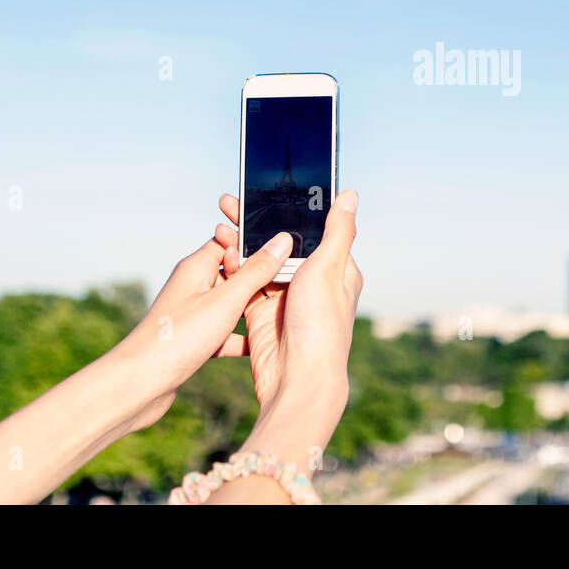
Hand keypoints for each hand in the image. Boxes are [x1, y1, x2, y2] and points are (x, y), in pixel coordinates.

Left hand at [110, 218, 295, 432]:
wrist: (141, 384)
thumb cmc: (179, 337)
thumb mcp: (226, 301)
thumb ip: (256, 272)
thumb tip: (282, 240)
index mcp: (196, 267)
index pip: (230, 242)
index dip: (255, 244)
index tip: (286, 248)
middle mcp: (193, 286)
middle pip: (233, 273)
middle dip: (260, 278)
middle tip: (292, 282)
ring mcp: (193, 313)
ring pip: (231, 304)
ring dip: (252, 308)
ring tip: (284, 311)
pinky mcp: (194, 339)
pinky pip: (224, 332)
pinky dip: (241, 337)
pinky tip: (262, 347)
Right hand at [211, 190, 361, 472]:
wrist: (297, 379)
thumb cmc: (322, 325)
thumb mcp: (330, 269)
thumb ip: (337, 231)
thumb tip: (350, 194)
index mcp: (335, 268)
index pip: (312, 227)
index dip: (289, 207)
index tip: (265, 188)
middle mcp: (310, 280)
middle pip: (280, 242)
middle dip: (255, 221)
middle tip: (229, 201)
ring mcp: (284, 296)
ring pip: (259, 260)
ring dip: (239, 242)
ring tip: (220, 223)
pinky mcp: (260, 312)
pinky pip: (244, 283)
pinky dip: (232, 267)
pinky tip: (218, 251)